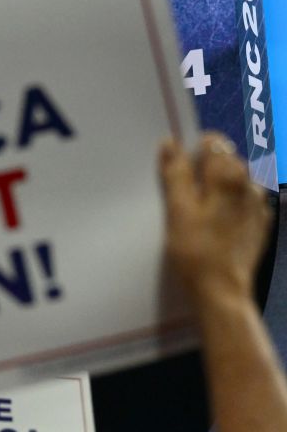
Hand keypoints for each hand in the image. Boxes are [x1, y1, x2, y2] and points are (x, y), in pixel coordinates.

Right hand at [161, 134, 269, 308]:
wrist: (222, 290)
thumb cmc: (195, 250)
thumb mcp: (177, 210)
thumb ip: (176, 173)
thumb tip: (170, 143)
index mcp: (229, 176)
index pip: (213, 142)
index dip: (192, 151)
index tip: (179, 172)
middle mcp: (250, 185)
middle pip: (226, 159)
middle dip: (206, 169)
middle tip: (185, 197)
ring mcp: (260, 205)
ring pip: (237, 181)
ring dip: (219, 187)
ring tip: (200, 212)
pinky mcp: (261, 224)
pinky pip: (245, 201)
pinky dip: (230, 204)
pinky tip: (217, 224)